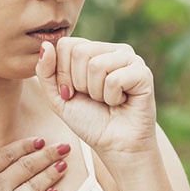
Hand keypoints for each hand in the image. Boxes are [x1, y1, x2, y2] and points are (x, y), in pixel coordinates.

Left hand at [35, 38, 156, 156]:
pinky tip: (121, 102)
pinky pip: (115, 79)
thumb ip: (45, 71)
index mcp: (93, 50)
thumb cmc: (88, 120)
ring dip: (96, 92)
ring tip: (107, 100)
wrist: (115, 146)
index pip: (66, 44)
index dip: (62, 73)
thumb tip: (46, 44)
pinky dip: (112, 98)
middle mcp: (113, 49)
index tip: (72, 92)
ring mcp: (130, 59)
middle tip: (93, 98)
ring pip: (96, 65)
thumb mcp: (57, 96)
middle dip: (79, 83)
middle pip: (79, 51)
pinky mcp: (143, 73)